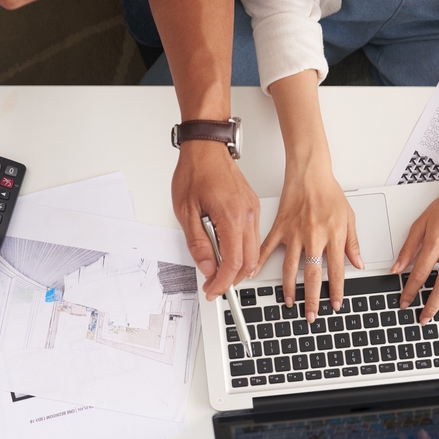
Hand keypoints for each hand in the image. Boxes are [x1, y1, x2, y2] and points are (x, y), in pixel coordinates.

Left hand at [171, 140, 259, 299]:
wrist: (206, 148)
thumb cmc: (195, 172)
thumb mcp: (186, 211)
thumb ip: (197, 243)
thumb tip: (207, 267)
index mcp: (232, 217)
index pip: (232, 262)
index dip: (222, 282)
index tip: (212, 290)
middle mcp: (248, 215)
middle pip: (248, 261)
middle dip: (231, 279)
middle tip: (214, 285)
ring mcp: (253, 211)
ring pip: (253, 251)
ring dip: (237, 266)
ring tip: (217, 271)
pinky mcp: (252, 208)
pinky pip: (252, 237)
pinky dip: (241, 251)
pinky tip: (226, 253)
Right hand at [258, 156, 361, 321]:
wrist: (309, 173)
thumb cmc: (329, 192)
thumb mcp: (349, 217)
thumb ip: (353, 243)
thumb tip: (358, 263)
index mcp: (333, 236)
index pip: (336, 270)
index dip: (337, 290)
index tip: (335, 304)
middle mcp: (314, 237)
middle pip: (313, 275)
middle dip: (312, 299)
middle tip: (311, 315)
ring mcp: (294, 234)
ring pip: (291, 268)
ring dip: (290, 288)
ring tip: (289, 302)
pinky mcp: (280, 228)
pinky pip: (267, 248)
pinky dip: (259, 262)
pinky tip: (254, 274)